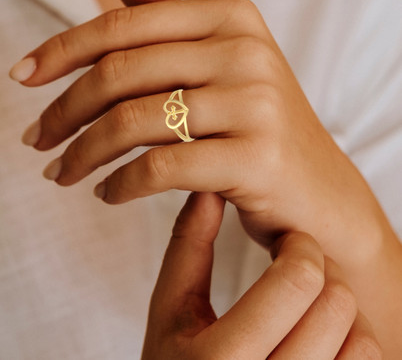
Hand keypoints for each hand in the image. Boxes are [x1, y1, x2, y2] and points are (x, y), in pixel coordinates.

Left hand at [10, 0, 401, 354]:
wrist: (318, 191)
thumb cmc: (251, 119)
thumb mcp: (211, 57)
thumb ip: (159, 7)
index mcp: (230, 15)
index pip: (123, 25)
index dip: (60, 50)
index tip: (19, 77)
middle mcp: (247, 49)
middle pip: (120, 73)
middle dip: (62, 111)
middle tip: (34, 141)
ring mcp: (257, 102)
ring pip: (132, 122)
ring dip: (82, 154)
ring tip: (60, 174)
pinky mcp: (258, 159)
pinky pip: (161, 169)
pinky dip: (120, 186)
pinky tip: (106, 195)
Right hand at [142, 192, 380, 358]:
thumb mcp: (169, 308)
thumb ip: (188, 247)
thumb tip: (206, 190)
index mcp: (221, 356)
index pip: (296, 282)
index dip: (300, 246)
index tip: (289, 240)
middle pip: (335, 305)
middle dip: (321, 271)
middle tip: (299, 265)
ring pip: (363, 341)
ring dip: (339, 308)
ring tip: (309, 301)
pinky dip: (353, 342)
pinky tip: (320, 332)